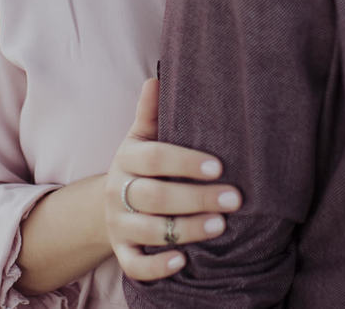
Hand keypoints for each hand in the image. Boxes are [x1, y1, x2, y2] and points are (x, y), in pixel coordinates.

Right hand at [105, 78, 241, 279]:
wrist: (110, 203)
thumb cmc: (141, 164)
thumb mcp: (142, 137)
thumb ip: (150, 113)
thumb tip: (156, 78)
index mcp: (127, 157)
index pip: (154, 157)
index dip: (185, 162)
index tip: (218, 166)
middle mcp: (118, 190)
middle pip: (154, 195)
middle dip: (195, 198)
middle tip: (234, 199)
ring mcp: (117, 223)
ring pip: (148, 230)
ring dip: (185, 229)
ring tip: (220, 226)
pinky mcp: (120, 251)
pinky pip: (134, 264)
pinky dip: (156, 267)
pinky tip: (182, 261)